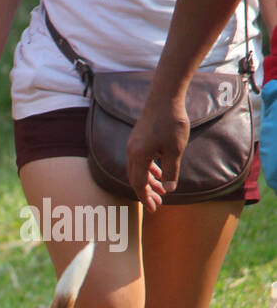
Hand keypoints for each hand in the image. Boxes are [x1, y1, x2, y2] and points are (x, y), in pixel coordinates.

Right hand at [126, 93, 188, 211]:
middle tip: (157, 204)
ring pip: (137, 170)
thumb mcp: (175, 149)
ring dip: (149, 182)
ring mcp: (133, 146)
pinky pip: (140, 161)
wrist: (164, 98)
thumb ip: (171, 170)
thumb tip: (169, 189)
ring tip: (161, 191)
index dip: (146, 198)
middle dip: (146, 193)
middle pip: (135, 179)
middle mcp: (132, 153)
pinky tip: (158, 173)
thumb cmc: (171, 123)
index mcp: (139, 157)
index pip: (139, 184)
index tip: (153, 209)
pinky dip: (148, 170)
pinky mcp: (138, 140)